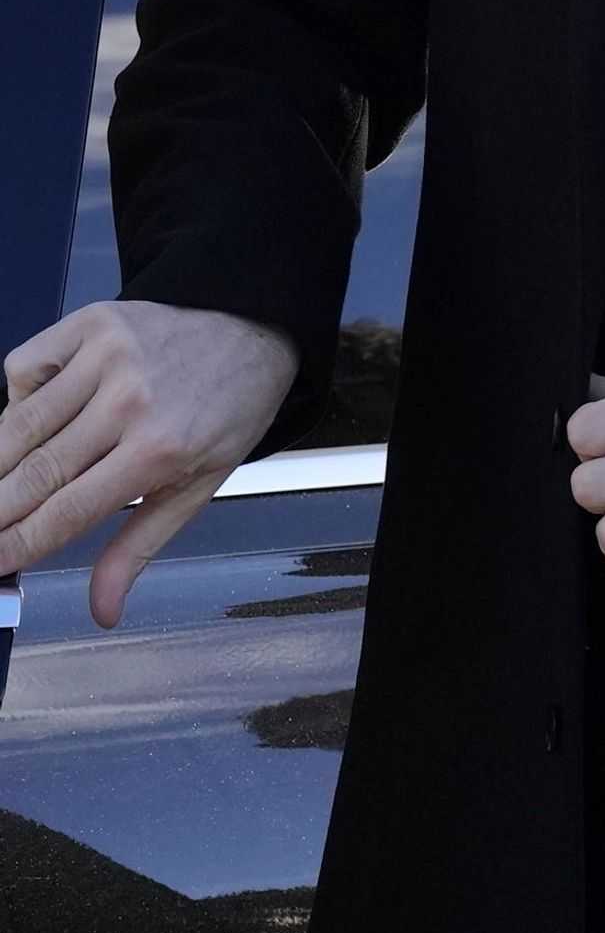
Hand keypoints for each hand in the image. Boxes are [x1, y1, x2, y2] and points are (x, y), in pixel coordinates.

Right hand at [0, 301, 297, 624]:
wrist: (253, 330)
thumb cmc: (228, 409)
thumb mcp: (200, 485)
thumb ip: (140, 546)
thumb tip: (104, 608)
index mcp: (160, 449)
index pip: (65, 512)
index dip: (16, 545)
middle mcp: (130, 402)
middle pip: (33, 473)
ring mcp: (107, 358)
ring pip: (17, 425)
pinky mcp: (90, 324)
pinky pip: (21, 368)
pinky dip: (13, 398)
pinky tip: (27, 418)